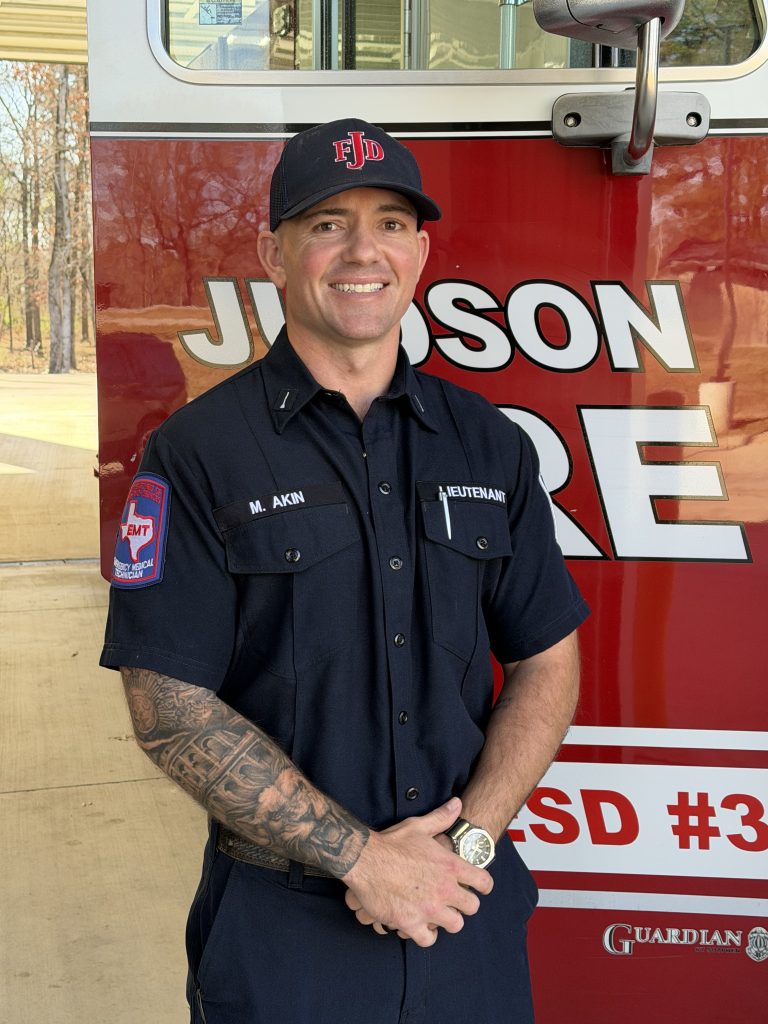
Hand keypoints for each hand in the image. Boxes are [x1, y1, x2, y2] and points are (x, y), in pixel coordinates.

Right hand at [341, 797, 492, 946]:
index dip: (483, 885)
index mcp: (450, 865)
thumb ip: (441, 817)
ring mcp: (429, 908)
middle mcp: (444, 889)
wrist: (365, 860)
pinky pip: (428, 940)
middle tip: (453, 900)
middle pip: (472, 907)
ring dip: (447, 921)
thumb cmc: (392, 842)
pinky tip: (420, 926)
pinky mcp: (411, 923)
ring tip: (438, 914)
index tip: (478, 887)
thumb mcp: (419, 826)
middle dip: (465, 904)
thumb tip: (457, 804)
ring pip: (455, 925)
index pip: (483, 882)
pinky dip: (425, 935)